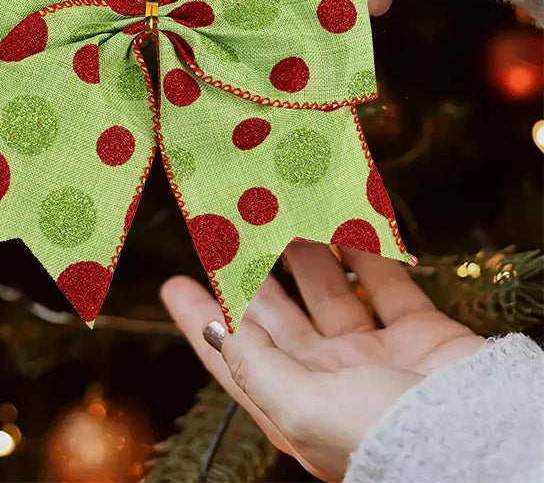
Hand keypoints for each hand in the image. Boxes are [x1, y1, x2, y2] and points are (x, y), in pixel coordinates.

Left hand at [161, 241, 484, 481]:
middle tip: (231, 227)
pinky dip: (367, 252)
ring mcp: (372, 355)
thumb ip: (256, 367)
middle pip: (277, 314)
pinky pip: (385, 283)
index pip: (233, 356)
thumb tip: (220, 329)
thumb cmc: (383, 438)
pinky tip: (347, 222)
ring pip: (328, 292)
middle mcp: (328, 379)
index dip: (202, 320)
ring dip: (306, 252)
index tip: (175, 284)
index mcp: (293, 404)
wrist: (480, 442)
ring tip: (282, 212)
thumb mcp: (302, 411)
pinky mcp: (415, 334)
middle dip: (252, 272)